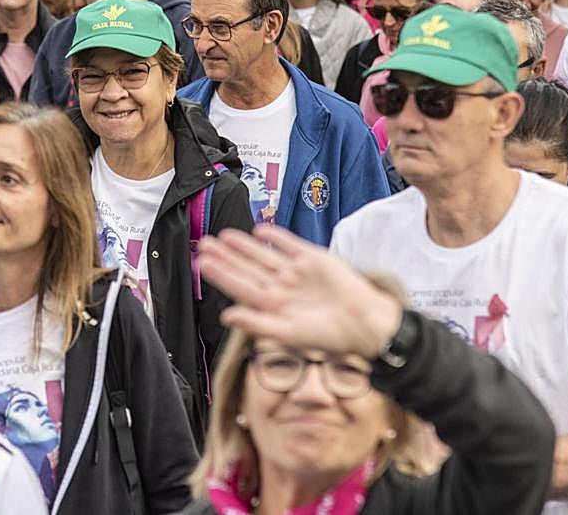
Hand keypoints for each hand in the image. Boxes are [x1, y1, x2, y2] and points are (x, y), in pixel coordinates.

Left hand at [199, 224, 403, 358]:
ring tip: (223, 236)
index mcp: (274, 306)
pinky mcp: (314, 259)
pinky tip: (259, 230)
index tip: (202, 264)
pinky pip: (289, 244)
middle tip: (203, 244)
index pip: (240, 287)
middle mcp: (282, 287)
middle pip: (247, 268)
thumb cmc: (329, 336)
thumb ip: (256, 323)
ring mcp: (296, 272)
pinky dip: (275, 236)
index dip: (221, 275)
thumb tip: (226, 317)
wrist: (365, 322)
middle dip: (226, 257)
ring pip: (263, 255)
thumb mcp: (289, 333)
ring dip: (244, 245)